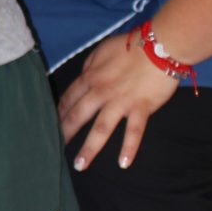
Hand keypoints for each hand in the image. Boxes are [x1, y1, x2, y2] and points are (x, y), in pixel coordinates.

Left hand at [57, 30, 178, 170]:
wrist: (160, 44)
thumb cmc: (132, 44)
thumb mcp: (102, 50)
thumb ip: (90, 65)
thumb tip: (83, 77)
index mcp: (91, 76)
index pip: (70, 98)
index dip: (59, 112)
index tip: (51, 124)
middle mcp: (102, 92)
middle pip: (78, 115)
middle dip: (66, 133)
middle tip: (54, 149)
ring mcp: (121, 102)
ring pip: (101, 129)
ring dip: (89, 149)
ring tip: (80, 166)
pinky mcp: (141, 108)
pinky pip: (133, 131)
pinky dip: (129, 148)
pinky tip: (123, 163)